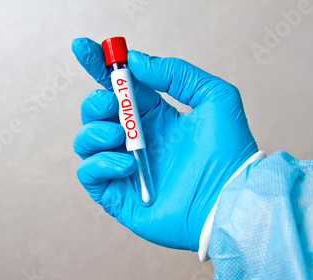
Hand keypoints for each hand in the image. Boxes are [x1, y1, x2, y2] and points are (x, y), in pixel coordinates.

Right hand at [72, 38, 256, 250]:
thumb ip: (177, 73)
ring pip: (85, 141)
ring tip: (120, 136)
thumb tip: (137, 61)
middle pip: (96, 113)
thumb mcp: (214, 96)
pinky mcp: (119, 195)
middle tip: (112, 103)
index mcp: (156, 117)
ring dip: (94, 132)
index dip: (98, 66)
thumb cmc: (229, 151)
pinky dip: (100, 164)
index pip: (119, 87)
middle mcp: (137, 141)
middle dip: (95, 102)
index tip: (82, 46)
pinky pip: (88, 174)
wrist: (230, 198)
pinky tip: (128, 165)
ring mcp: (125, 168)